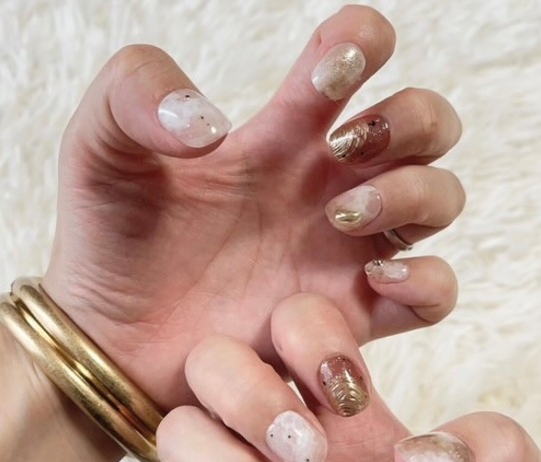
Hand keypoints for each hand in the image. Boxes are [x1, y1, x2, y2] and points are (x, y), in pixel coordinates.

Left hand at [42, 5, 463, 407]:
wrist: (116, 338)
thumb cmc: (110, 242)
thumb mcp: (99, 149)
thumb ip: (134, 94)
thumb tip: (214, 124)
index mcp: (281, 134)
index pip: (358, 55)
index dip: (364, 43)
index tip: (326, 75)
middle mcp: (326, 186)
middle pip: (427, 126)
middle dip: (408, 122)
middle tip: (342, 151)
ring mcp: (343, 251)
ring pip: (441, 200)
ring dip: (414, 195)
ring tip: (340, 217)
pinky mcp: (349, 315)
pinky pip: (432, 295)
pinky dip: (426, 280)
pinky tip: (374, 277)